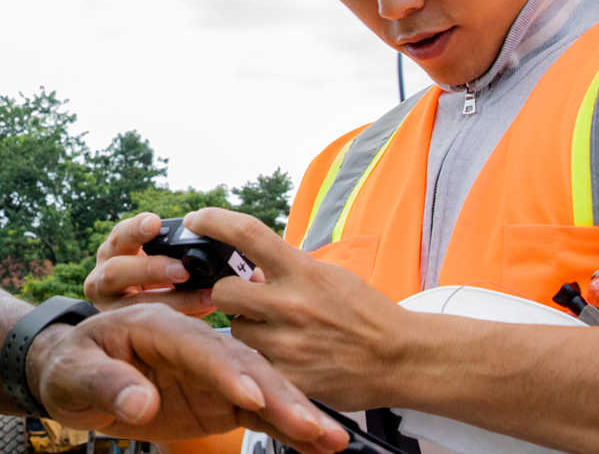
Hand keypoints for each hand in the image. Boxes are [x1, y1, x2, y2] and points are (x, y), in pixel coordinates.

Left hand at [26, 303, 348, 453]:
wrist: (77, 375)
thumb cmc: (73, 366)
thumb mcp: (76, 374)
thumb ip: (107, 384)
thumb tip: (141, 403)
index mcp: (159, 327)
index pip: (199, 348)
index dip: (227, 373)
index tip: (252, 399)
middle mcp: (194, 345)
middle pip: (243, 367)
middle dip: (278, 396)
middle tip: (311, 425)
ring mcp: (211, 373)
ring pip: (261, 390)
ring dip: (296, 413)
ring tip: (333, 439)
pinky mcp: (220, 399)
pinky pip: (260, 414)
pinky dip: (289, 428)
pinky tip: (320, 444)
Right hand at [82, 213, 217, 315]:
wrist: (132, 306)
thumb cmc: (148, 272)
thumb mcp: (149, 255)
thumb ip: (166, 246)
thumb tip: (207, 238)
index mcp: (111, 252)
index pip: (119, 236)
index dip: (136, 229)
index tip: (155, 223)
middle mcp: (101, 279)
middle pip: (117, 272)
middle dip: (152, 270)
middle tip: (183, 271)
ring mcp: (109, 308)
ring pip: (135, 305)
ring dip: (173, 300)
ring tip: (206, 298)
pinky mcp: (126, 329)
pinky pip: (153, 325)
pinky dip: (184, 317)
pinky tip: (206, 312)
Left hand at [189, 207, 420, 410]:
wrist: (401, 357)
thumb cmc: (365, 314)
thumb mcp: (330, 277)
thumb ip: (288, 271)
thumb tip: (250, 271)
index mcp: (303, 271)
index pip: (247, 233)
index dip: (214, 221)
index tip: (197, 219)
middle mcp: (291, 304)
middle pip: (224, 291)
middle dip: (231, 296)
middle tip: (252, 302)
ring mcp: (287, 343)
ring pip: (236, 330)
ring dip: (248, 330)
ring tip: (279, 334)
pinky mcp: (288, 378)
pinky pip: (253, 362)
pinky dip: (262, 359)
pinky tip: (287, 357)